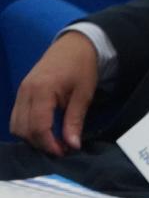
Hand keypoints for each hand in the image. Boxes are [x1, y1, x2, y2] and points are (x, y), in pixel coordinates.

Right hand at [11, 32, 98, 155]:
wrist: (74, 45)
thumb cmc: (82, 67)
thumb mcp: (84, 94)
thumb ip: (75, 120)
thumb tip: (72, 144)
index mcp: (41, 90)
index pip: (37, 126)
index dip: (49, 143)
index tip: (63, 152)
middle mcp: (25, 91)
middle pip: (22, 128)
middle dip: (40, 143)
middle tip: (61, 148)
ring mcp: (21, 91)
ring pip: (16, 124)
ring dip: (32, 137)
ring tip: (54, 141)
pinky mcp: (22, 93)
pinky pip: (17, 116)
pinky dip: (28, 127)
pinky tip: (46, 131)